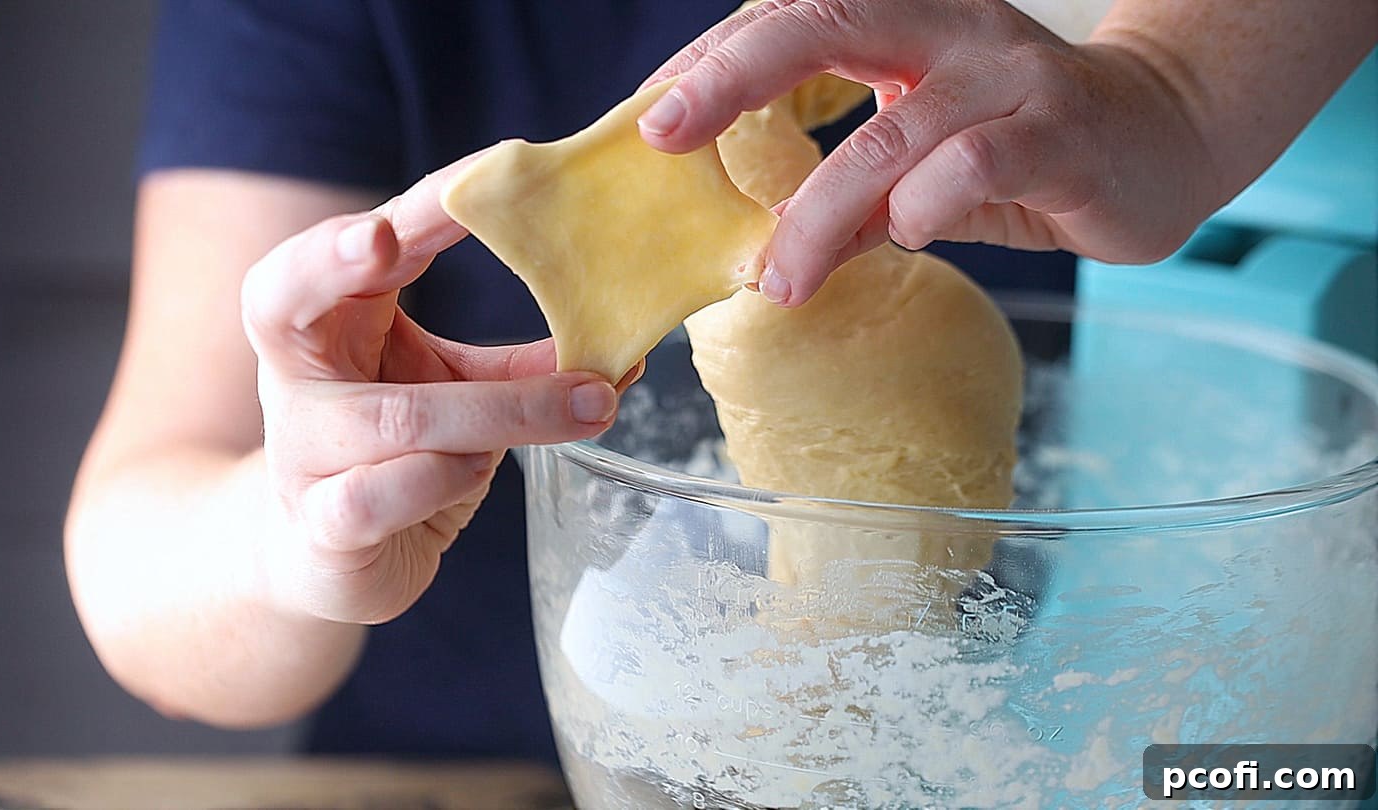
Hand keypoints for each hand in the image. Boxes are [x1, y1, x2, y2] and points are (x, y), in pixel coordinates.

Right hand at [240, 158, 634, 624]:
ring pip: (396, 419)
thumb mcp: (451, 391)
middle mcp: (298, 377)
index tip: (473, 175)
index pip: (349, 251)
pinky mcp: (322, 525)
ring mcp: (301, 452)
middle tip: (381, 239)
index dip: (403, 213)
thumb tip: (624, 352)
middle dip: (329, 261)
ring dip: (501, 411)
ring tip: (582, 406)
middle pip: (284, 301)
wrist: (322, 556)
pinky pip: (381, 495)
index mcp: (328, 322)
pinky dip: (445, 481)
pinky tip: (479, 472)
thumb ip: (520, 368)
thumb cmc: (392, 453)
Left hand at [638, 0, 1220, 305]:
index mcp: (907, 19)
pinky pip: (973, 166)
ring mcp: (1008, 75)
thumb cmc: (1027, 150)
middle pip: (823, 21)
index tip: (652, 115)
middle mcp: (951, 27)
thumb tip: (767, 249)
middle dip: (731, 75)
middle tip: (663, 134)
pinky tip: (910, 234)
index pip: (791, 18)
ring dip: (820, 212)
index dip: (715, 60)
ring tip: (780, 277)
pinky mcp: (1058, 132)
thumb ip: (852, 191)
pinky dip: (925, 207)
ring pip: (890, 135)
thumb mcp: (924, 158)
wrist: (1167, 136)